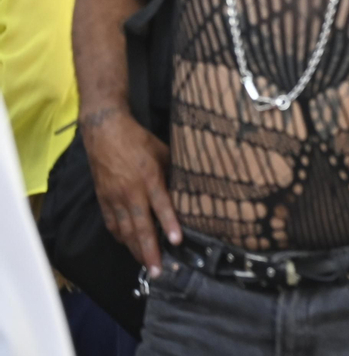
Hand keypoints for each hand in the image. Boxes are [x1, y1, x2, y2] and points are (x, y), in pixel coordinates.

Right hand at [80, 108, 181, 275]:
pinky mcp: (103, 199)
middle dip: (149, 250)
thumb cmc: (140, 141)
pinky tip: (128, 246)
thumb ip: (173, 173)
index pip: (161, 205)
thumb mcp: (164, 152)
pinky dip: (120, 237)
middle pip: (141, 226)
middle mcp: (131, 192)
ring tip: (146, 266)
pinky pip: (112, 223)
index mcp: (150, 178)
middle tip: (157, 271)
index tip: (176, 241)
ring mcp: (114, 198)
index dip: (169, 223)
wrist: (106, 133)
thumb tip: (188, 190)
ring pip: (126, 230)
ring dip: (136, 250)